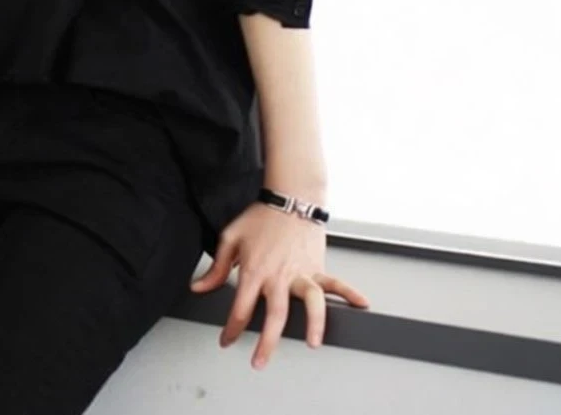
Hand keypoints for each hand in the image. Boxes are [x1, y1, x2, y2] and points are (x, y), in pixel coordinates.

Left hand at [190, 201, 368, 368]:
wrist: (289, 198)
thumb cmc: (260, 217)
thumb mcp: (230, 239)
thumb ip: (216, 268)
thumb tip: (198, 288)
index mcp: (254, 271)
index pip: (240, 308)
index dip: (232, 329)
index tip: (227, 341)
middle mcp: (278, 275)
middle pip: (274, 315)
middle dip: (267, 343)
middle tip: (260, 362)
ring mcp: (301, 272)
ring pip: (310, 303)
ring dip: (313, 324)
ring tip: (313, 343)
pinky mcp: (317, 266)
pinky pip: (335, 283)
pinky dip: (349, 293)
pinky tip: (361, 305)